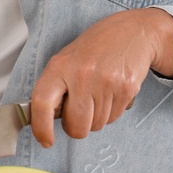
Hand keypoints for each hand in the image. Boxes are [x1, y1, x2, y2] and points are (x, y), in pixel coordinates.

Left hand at [29, 7, 172, 146]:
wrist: (131, 33)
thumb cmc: (93, 49)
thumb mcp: (66, 60)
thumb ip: (55, 89)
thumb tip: (46, 120)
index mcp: (59, 67)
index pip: (42, 103)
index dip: (41, 127)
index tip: (46, 140)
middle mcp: (81, 75)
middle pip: (76, 125)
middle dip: (76, 127)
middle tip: (78, 112)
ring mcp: (106, 83)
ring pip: (97, 125)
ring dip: (95, 119)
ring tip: (97, 95)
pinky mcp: (126, 89)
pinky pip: (113, 119)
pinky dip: (110, 113)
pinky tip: (110, 93)